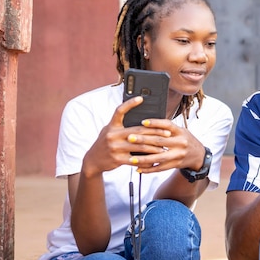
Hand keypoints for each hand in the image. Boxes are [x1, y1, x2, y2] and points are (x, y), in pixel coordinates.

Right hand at [81, 97, 196, 176]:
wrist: (92, 161)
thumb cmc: (105, 143)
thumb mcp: (109, 131)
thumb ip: (121, 126)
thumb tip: (140, 120)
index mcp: (111, 126)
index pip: (119, 111)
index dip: (130, 104)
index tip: (141, 98)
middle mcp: (112, 135)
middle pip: (138, 131)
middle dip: (155, 132)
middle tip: (167, 132)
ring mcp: (114, 148)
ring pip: (140, 145)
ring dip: (154, 147)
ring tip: (164, 147)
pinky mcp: (117, 159)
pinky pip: (136, 159)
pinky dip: (147, 159)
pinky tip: (155, 159)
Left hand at [128, 117, 206, 173]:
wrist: (199, 156)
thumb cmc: (186, 140)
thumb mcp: (181, 131)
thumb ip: (168, 128)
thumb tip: (148, 123)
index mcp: (180, 132)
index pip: (167, 125)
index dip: (155, 123)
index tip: (143, 122)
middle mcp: (180, 143)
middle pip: (160, 141)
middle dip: (143, 140)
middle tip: (130, 138)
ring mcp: (178, 155)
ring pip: (158, 157)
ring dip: (143, 159)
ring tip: (131, 158)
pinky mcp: (175, 165)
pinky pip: (160, 168)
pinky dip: (149, 169)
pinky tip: (138, 168)